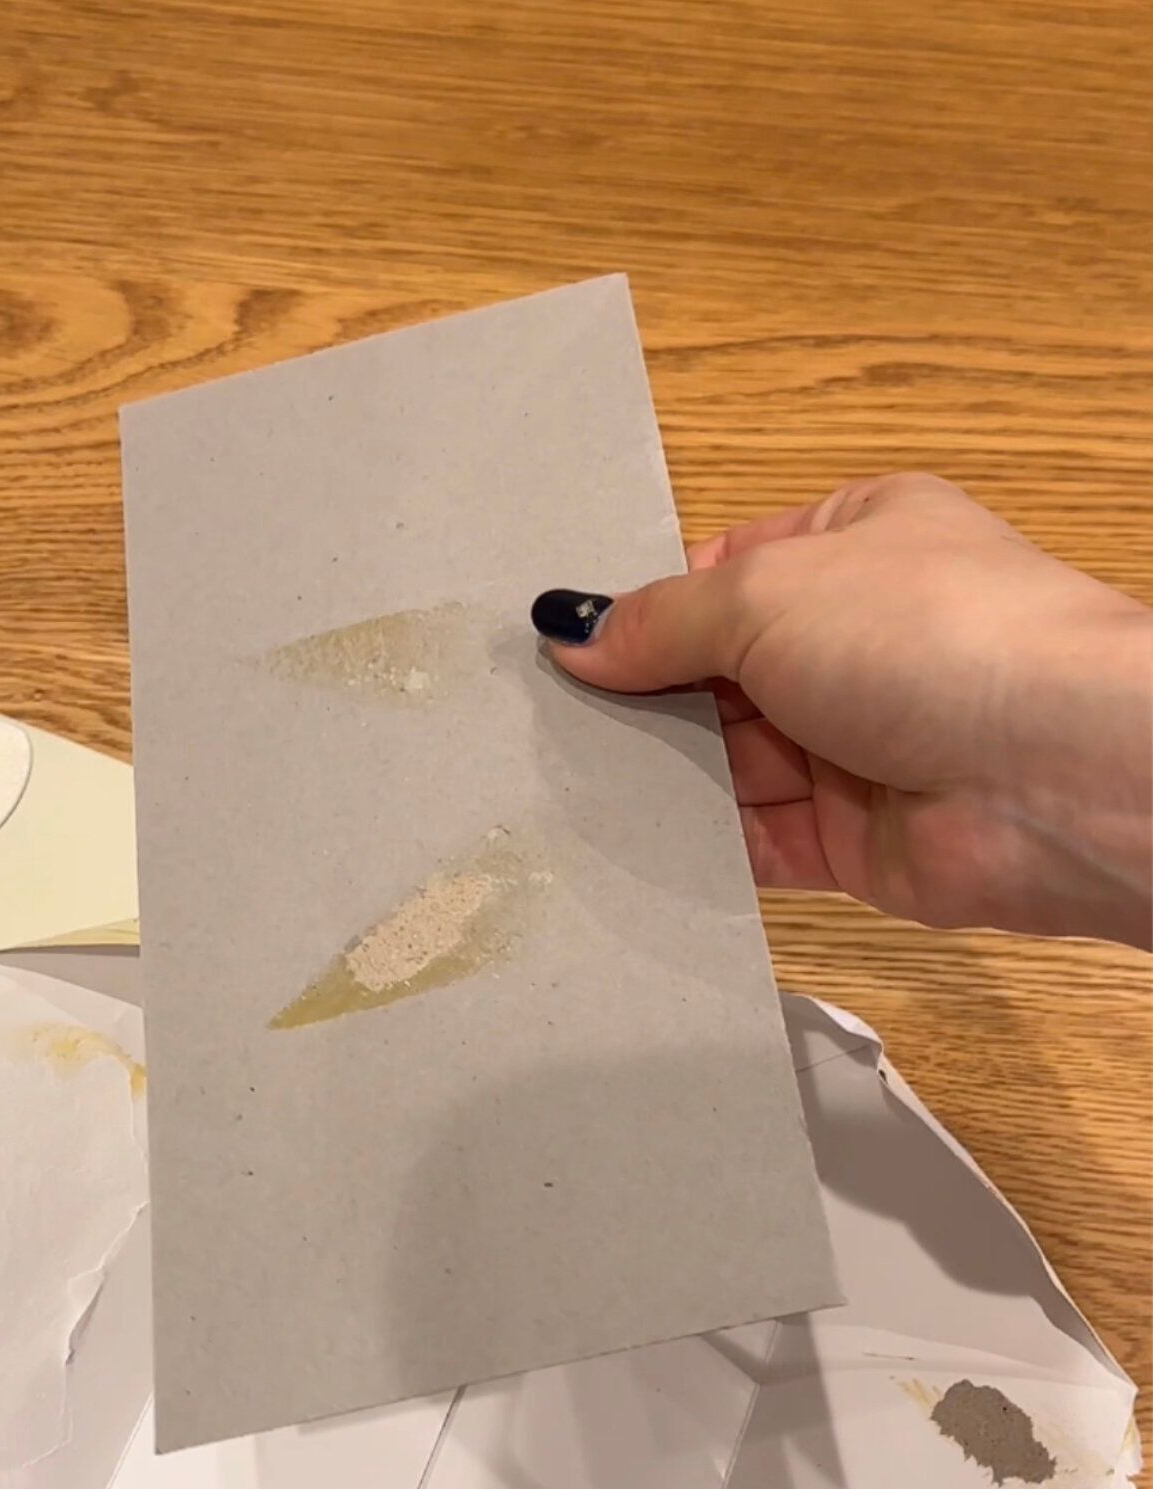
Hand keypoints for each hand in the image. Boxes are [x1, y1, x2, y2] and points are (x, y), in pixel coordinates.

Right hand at [531, 472, 1152, 943]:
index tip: (562, 645)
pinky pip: (750, 843)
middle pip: (716, 674)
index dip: (646, 608)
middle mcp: (855, 641)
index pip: (722, 573)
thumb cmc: (924, 634)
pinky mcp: (848, 841)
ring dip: (656, 777)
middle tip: (535, 726)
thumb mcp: (769, 592)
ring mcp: (854, 744)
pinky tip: (615, 845)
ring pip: (727, 763)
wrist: (1051, 773)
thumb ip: (662, 621)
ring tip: (553, 786)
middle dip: (640, 699)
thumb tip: (567, 630)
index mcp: (852, 542)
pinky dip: (691, 847)